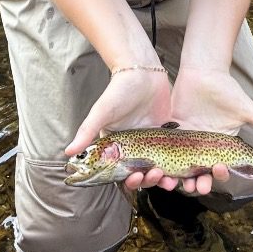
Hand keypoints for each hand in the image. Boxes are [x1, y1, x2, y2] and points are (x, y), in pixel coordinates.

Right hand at [65, 69, 171, 191]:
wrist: (142, 71)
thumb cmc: (118, 90)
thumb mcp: (102, 112)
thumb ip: (87, 131)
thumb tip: (67, 152)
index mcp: (118, 147)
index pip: (123, 171)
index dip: (130, 180)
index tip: (136, 178)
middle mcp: (135, 147)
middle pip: (144, 173)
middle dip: (150, 180)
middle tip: (157, 176)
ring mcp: (152, 141)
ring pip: (160, 167)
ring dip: (165, 177)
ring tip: (172, 179)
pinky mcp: (166, 133)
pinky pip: (174, 153)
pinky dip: (178, 164)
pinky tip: (185, 170)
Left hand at [136, 66, 252, 196]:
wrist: (203, 70)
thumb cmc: (226, 89)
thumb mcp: (247, 110)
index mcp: (221, 146)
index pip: (219, 168)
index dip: (217, 176)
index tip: (217, 172)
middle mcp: (202, 148)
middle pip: (198, 173)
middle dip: (197, 184)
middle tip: (195, 188)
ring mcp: (185, 141)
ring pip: (179, 167)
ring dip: (176, 178)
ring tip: (172, 184)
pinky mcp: (170, 131)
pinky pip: (164, 150)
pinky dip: (160, 161)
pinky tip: (156, 169)